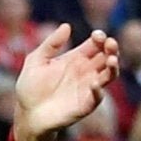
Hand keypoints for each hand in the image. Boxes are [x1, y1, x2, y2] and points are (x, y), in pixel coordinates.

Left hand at [12, 25, 119, 140]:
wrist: (27, 114)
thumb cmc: (30, 87)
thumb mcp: (36, 61)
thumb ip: (51, 44)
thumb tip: (67, 26)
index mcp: (76, 59)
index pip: (95, 45)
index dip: (100, 38)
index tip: (97, 35)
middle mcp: (86, 72)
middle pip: (106, 57)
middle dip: (111, 49)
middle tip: (110, 43)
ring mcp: (88, 88)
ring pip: (109, 74)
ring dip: (113, 67)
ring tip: (111, 59)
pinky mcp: (85, 104)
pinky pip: (97, 96)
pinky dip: (98, 90)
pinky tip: (94, 83)